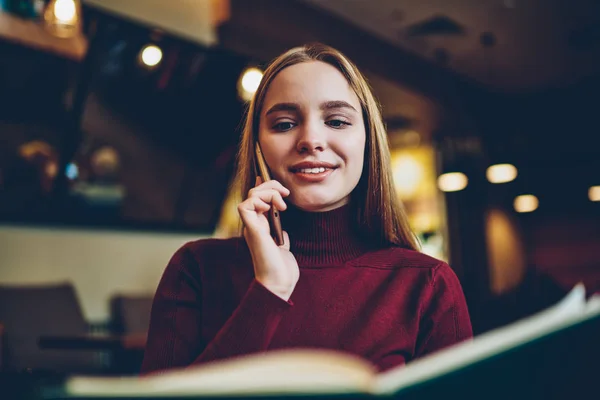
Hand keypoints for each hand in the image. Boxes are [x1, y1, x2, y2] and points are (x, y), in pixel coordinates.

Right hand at [237, 177, 298, 299]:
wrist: (279, 283)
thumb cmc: (282, 269)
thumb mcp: (283, 247)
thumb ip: (280, 237)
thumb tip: (282, 231)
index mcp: (259, 227)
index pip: (257, 199)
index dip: (265, 186)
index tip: (279, 185)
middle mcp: (253, 224)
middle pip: (254, 193)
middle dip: (271, 186)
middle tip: (285, 195)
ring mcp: (251, 226)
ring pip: (250, 195)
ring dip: (268, 192)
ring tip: (282, 204)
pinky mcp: (252, 230)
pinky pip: (245, 206)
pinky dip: (258, 201)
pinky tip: (271, 208)